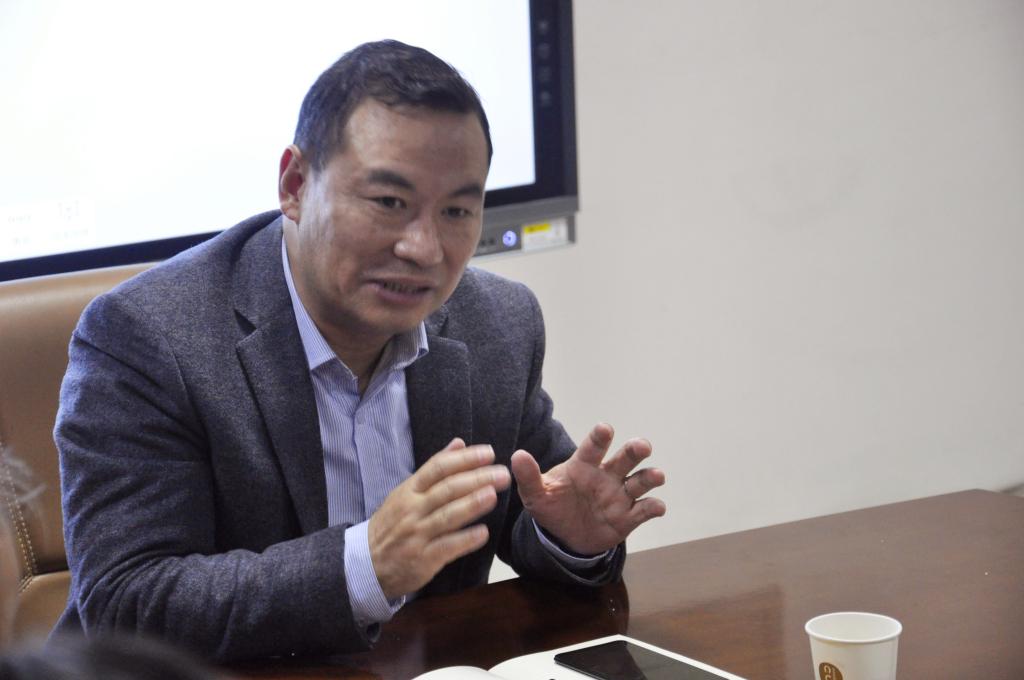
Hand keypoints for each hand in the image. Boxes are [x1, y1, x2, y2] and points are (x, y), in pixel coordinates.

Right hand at [368, 439, 510, 599]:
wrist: (366, 564)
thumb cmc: (392, 525)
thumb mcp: (406, 492)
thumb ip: (434, 469)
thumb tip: (459, 443)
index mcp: (409, 491)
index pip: (438, 468)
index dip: (465, 459)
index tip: (489, 453)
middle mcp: (412, 510)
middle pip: (447, 490)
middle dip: (476, 479)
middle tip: (502, 474)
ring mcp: (417, 535)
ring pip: (447, 516)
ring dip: (472, 505)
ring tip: (493, 495)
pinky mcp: (423, 559)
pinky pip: (447, 547)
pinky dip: (465, 540)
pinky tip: (483, 533)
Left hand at [510, 423, 665, 555]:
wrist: (565, 537)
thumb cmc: (553, 506)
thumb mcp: (537, 494)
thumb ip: (529, 477)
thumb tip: (517, 456)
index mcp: (584, 466)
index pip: (592, 448)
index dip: (599, 438)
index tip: (605, 428)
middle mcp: (606, 476)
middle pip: (624, 459)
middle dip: (634, 451)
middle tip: (642, 446)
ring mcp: (620, 495)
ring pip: (640, 481)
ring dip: (649, 477)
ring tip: (656, 476)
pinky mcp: (629, 517)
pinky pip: (644, 510)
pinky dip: (653, 507)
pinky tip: (657, 507)